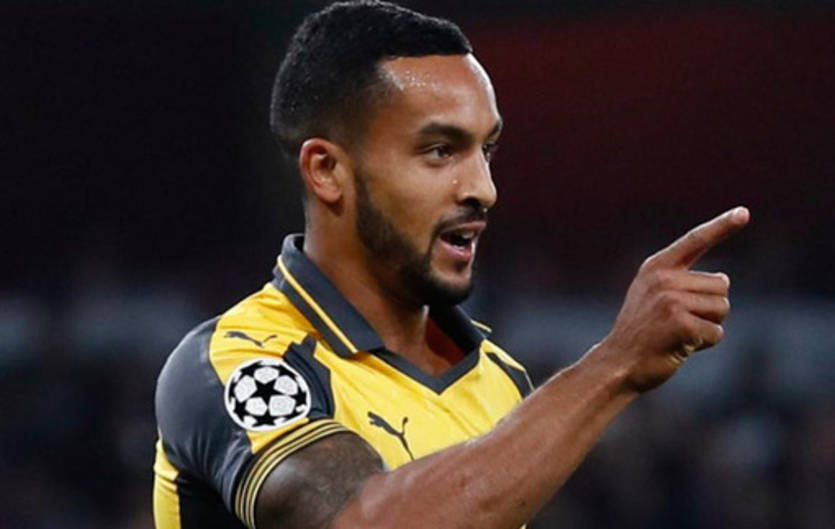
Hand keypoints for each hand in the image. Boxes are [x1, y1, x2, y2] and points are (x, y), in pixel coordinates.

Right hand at [597, 206, 749, 391]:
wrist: (616, 364)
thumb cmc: (641, 333)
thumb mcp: (652, 296)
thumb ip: (681, 281)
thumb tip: (723, 279)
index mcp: (656, 267)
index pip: (695, 240)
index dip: (722, 226)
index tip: (744, 213)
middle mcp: (663, 278)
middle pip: (721, 285)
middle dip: (711, 307)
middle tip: (679, 322)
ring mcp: (670, 300)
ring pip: (722, 308)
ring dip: (708, 326)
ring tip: (677, 333)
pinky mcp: (680, 323)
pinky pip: (716, 333)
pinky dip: (704, 344)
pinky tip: (679, 346)